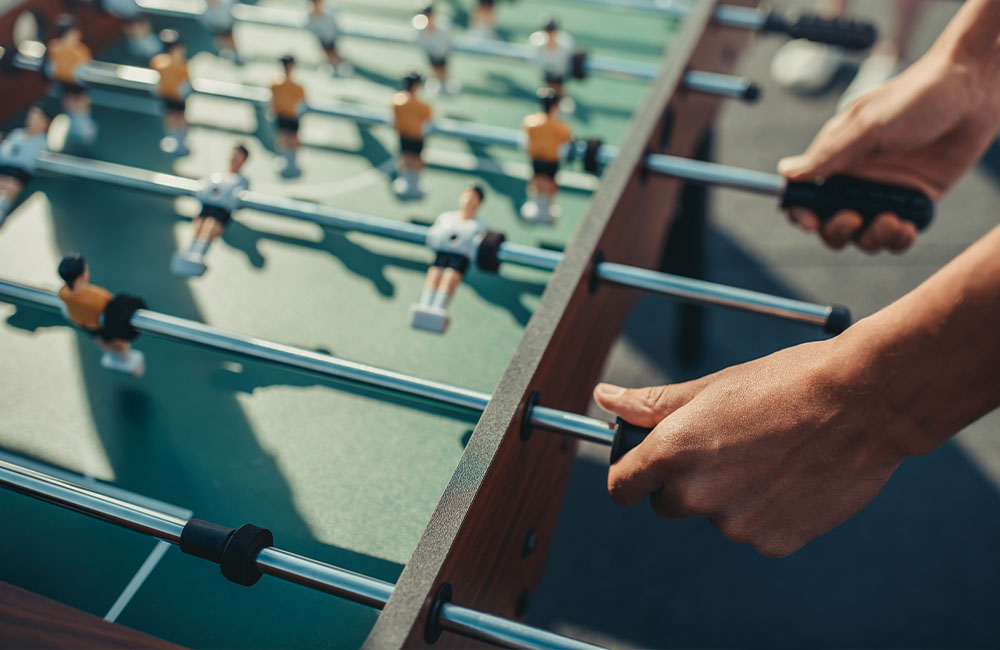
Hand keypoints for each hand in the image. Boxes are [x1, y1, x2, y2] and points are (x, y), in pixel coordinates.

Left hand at [593, 338, 909, 556]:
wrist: (864, 403)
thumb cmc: (785, 383)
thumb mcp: (711, 387)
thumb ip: (652, 404)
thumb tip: (604, 398)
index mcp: (673, 453)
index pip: (622, 487)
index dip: (631, 475)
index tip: (644, 466)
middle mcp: (697, 495)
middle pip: (667, 504)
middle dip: (685, 482)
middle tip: (726, 447)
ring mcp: (736, 525)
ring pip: (717, 516)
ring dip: (731, 495)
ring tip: (770, 454)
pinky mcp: (775, 542)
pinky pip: (756, 531)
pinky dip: (768, 511)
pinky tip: (793, 477)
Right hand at [779, 50, 999, 252]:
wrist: (973, 89)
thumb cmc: (917, 96)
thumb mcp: (868, 125)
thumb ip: (828, 154)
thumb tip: (787, 172)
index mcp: (838, 160)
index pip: (807, 196)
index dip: (802, 213)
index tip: (810, 221)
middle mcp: (859, 179)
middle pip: (832, 225)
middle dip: (837, 231)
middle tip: (853, 218)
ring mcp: (887, 192)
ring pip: (865, 235)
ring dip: (872, 238)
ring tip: (889, 222)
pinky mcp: (916, 200)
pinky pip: (898, 233)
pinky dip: (898, 239)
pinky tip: (906, 227)